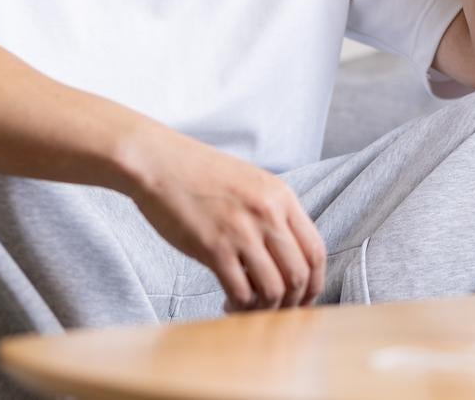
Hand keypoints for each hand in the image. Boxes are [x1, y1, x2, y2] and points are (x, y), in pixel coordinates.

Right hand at [126, 126, 324, 311]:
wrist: (159, 163)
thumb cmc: (200, 174)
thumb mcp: (251, 183)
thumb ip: (273, 214)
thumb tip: (287, 256)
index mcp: (281, 196)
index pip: (316, 251)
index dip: (315, 283)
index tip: (303, 298)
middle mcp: (268, 213)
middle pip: (299, 275)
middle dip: (293, 303)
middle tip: (277, 311)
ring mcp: (241, 231)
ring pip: (273, 289)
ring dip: (265, 309)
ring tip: (249, 308)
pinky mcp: (213, 247)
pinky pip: (240, 292)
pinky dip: (239, 307)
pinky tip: (229, 304)